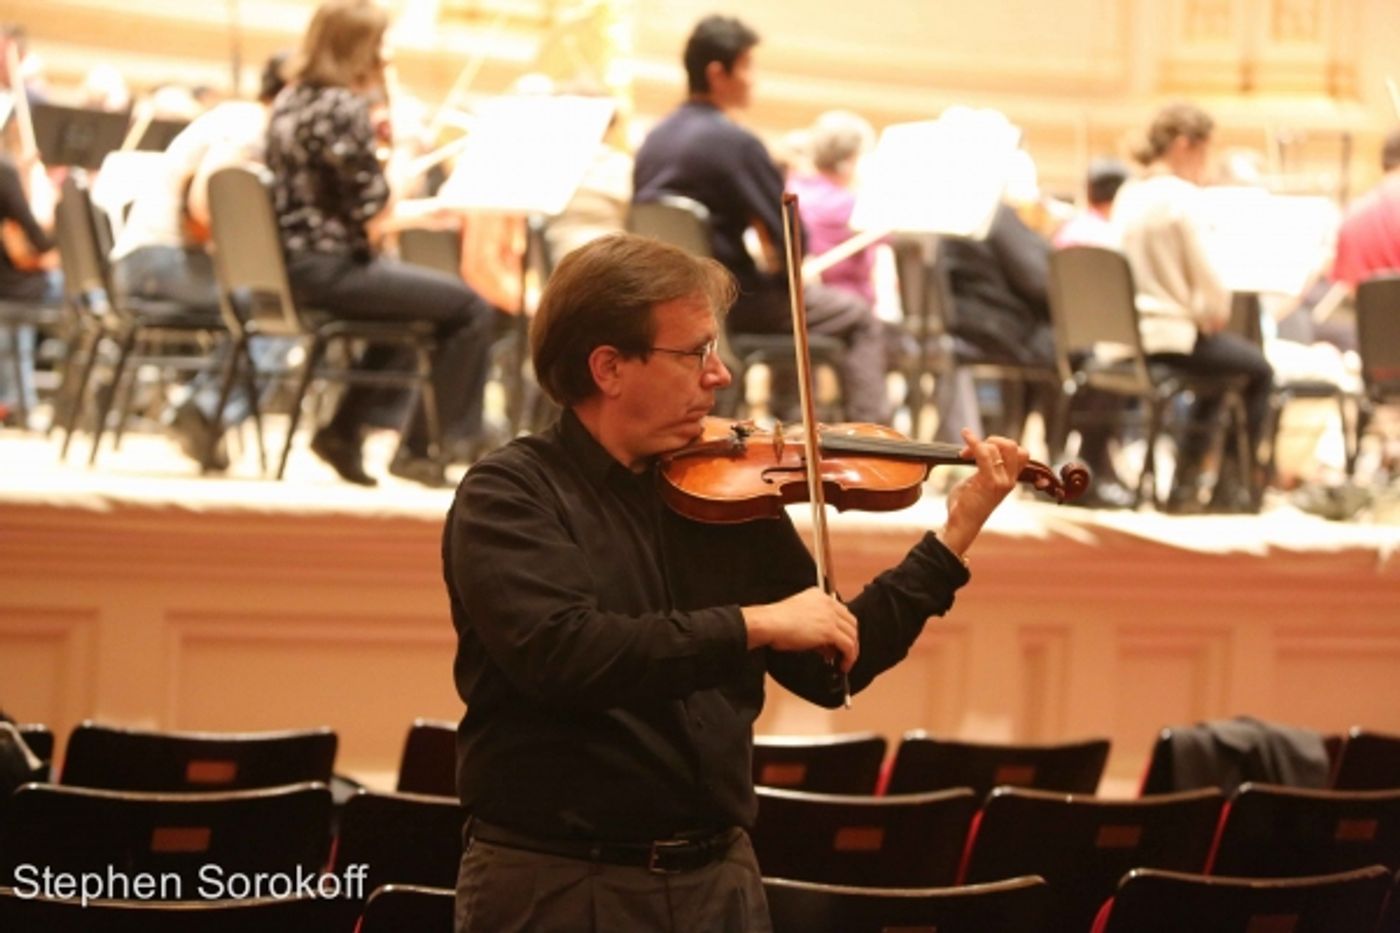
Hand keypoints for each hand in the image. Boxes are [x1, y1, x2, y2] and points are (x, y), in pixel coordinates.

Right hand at [743, 587, 858, 672]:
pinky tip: (843, 665)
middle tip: (845, 653)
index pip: (841, 612)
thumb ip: (817, 629)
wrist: (769, 623)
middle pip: (851, 622)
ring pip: (852, 634)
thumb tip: (828, 647)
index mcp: (819, 596)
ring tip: (844, 662)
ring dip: (852, 650)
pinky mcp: (830, 630)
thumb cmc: (776, 623)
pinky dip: (849, 657)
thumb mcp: (800, 621)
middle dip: (850, 639)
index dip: (843, 629)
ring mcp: (830, 616)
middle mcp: (827, 603)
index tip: (840, 642)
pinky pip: (848, 645)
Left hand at [940, 428, 1029, 557]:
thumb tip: (979, 447)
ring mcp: (1001, 481)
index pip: (1021, 454)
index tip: (984, 450)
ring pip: (997, 448)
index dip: (1003, 445)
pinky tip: (966, 434)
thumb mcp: (979, 482)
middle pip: (1013, 446)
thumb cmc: (966, 505)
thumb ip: (985, 467)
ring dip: (977, 445)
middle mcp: (1009, 480)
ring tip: (963, 454)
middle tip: (974, 450)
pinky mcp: (988, 482)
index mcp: (1010, 480)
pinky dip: (974, 441)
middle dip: (993, 440)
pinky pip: (984, 453)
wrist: (961, 525)